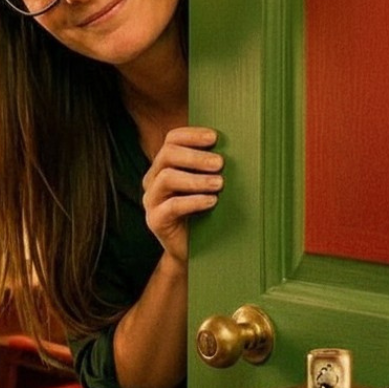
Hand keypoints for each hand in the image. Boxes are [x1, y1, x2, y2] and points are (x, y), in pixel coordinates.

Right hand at [141, 127, 223, 263]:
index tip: (214, 138)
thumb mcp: (208, 186)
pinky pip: (171, 206)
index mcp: (164, 165)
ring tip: (219, 183)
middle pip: (167, 155)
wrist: (198, 252)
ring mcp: (151, 200)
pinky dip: (194, 201)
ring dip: (196, 178)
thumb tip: (237, 146)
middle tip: (220, 163)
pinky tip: (211, 201)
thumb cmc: (206, 213)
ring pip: (167, 177)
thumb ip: (212, 167)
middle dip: (195, 156)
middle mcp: (153, 179)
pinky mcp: (155, 220)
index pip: (171, 139)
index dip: (192, 135)